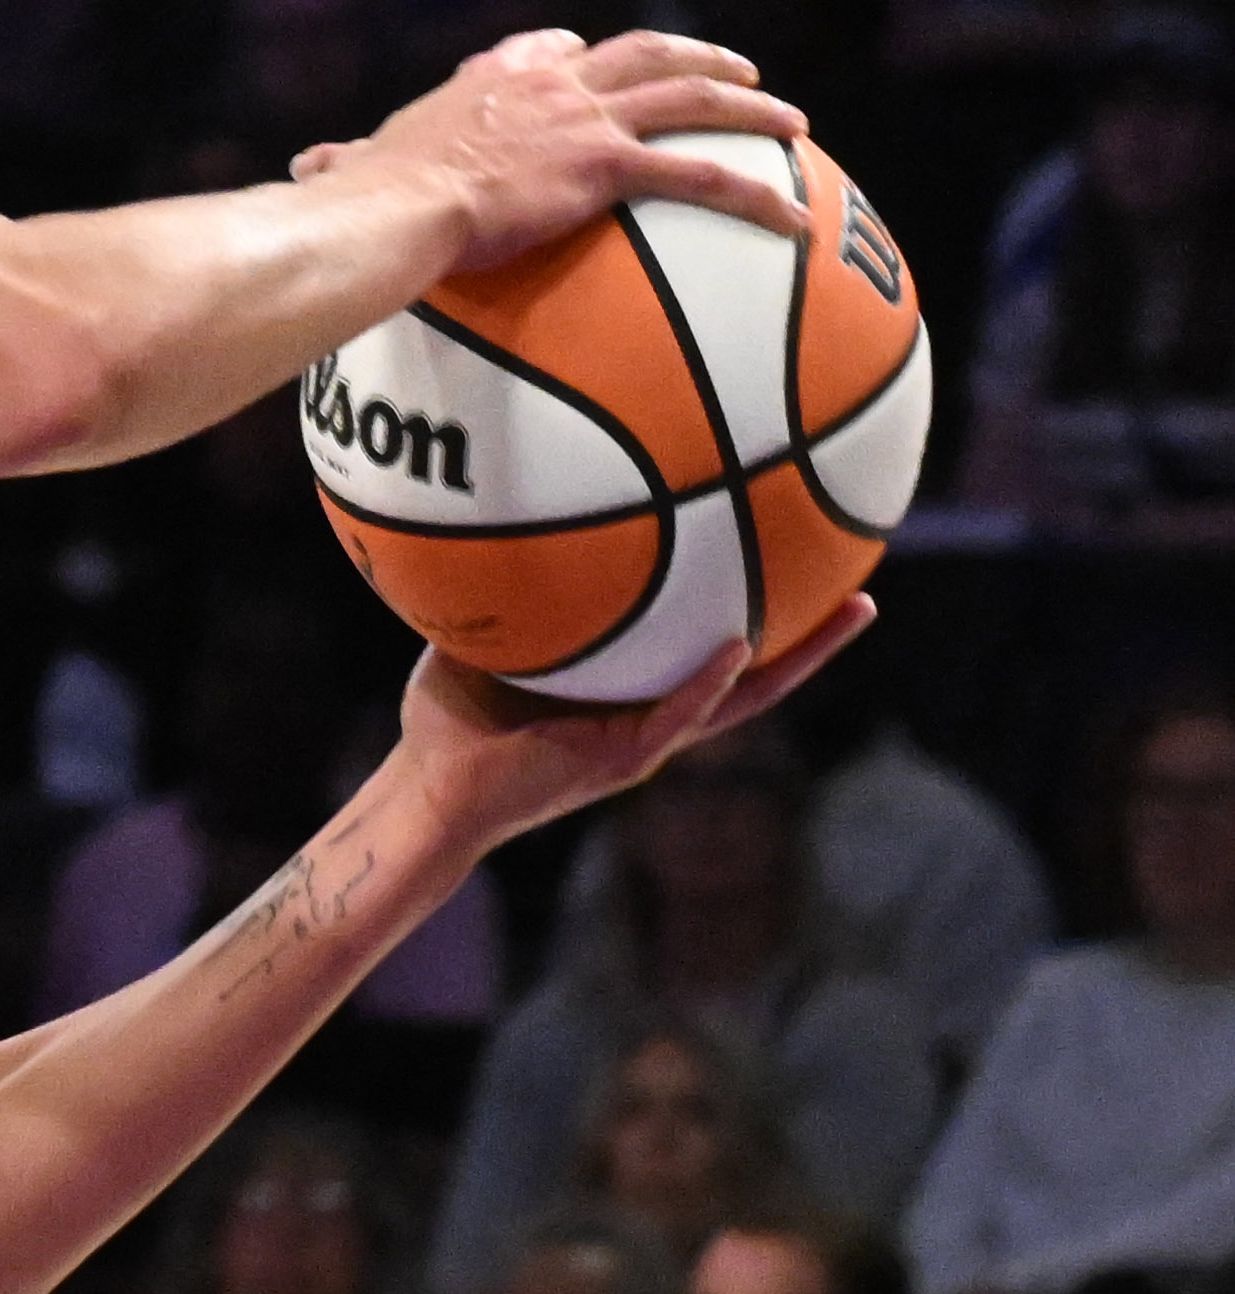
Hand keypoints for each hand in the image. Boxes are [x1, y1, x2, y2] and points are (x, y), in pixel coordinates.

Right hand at [295, 25, 805, 275]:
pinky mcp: (607, 163)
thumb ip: (342, 163)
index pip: (547, 48)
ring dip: (748, 106)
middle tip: (736, 70)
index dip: (576, 50)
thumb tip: (302, 171)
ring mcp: (584, 118)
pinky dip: (753, 194)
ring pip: (688, 97)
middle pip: (641, 53)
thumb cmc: (370, 197)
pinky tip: (791, 221)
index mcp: (494, 85)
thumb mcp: (357, 164)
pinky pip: (699, 175)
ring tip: (792, 122)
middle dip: (695, 56)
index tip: (593, 53)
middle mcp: (549, 87)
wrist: (397, 207)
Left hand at [392, 595, 874, 862]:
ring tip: (846, 613)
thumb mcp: (490, 634)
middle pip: (753, 676)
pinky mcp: (622, 759)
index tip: (796, 572)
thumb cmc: (450, 717)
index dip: (756, 620)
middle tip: (864, 592)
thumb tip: (512, 502)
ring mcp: (645, 741)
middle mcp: (652, 718)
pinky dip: (707, 682)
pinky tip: (736, 647)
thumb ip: (516, 585)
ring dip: (794, 660)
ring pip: (741, 698)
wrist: (430, 791)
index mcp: (631, 694)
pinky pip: (677, 715)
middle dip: (811, 640)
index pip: (709, 653)